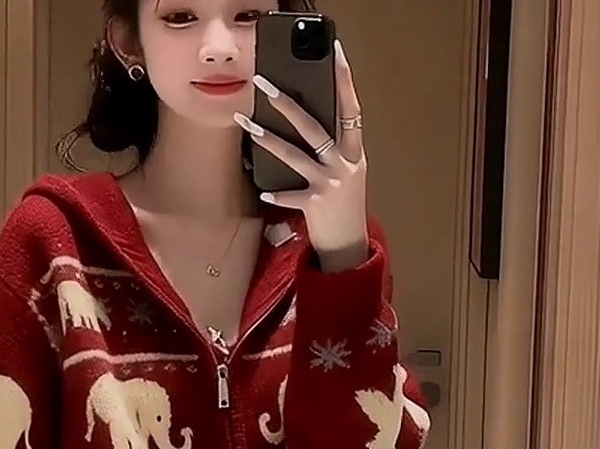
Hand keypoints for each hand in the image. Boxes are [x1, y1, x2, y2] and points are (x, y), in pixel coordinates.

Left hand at [236, 40, 368, 269]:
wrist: (349, 244)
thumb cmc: (343, 204)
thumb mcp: (346, 171)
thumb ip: (334, 148)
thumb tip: (305, 119)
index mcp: (354, 151)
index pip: (351, 107)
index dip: (345, 80)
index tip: (336, 53)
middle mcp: (344, 164)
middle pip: (313, 126)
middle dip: (287, 103)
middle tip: (264, 84)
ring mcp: (330, 183)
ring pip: (295, 155)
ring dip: (267, 138)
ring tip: (245, 122)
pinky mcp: (316, 205)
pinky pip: (291, 195)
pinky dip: (277, 193)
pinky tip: (263, 190)